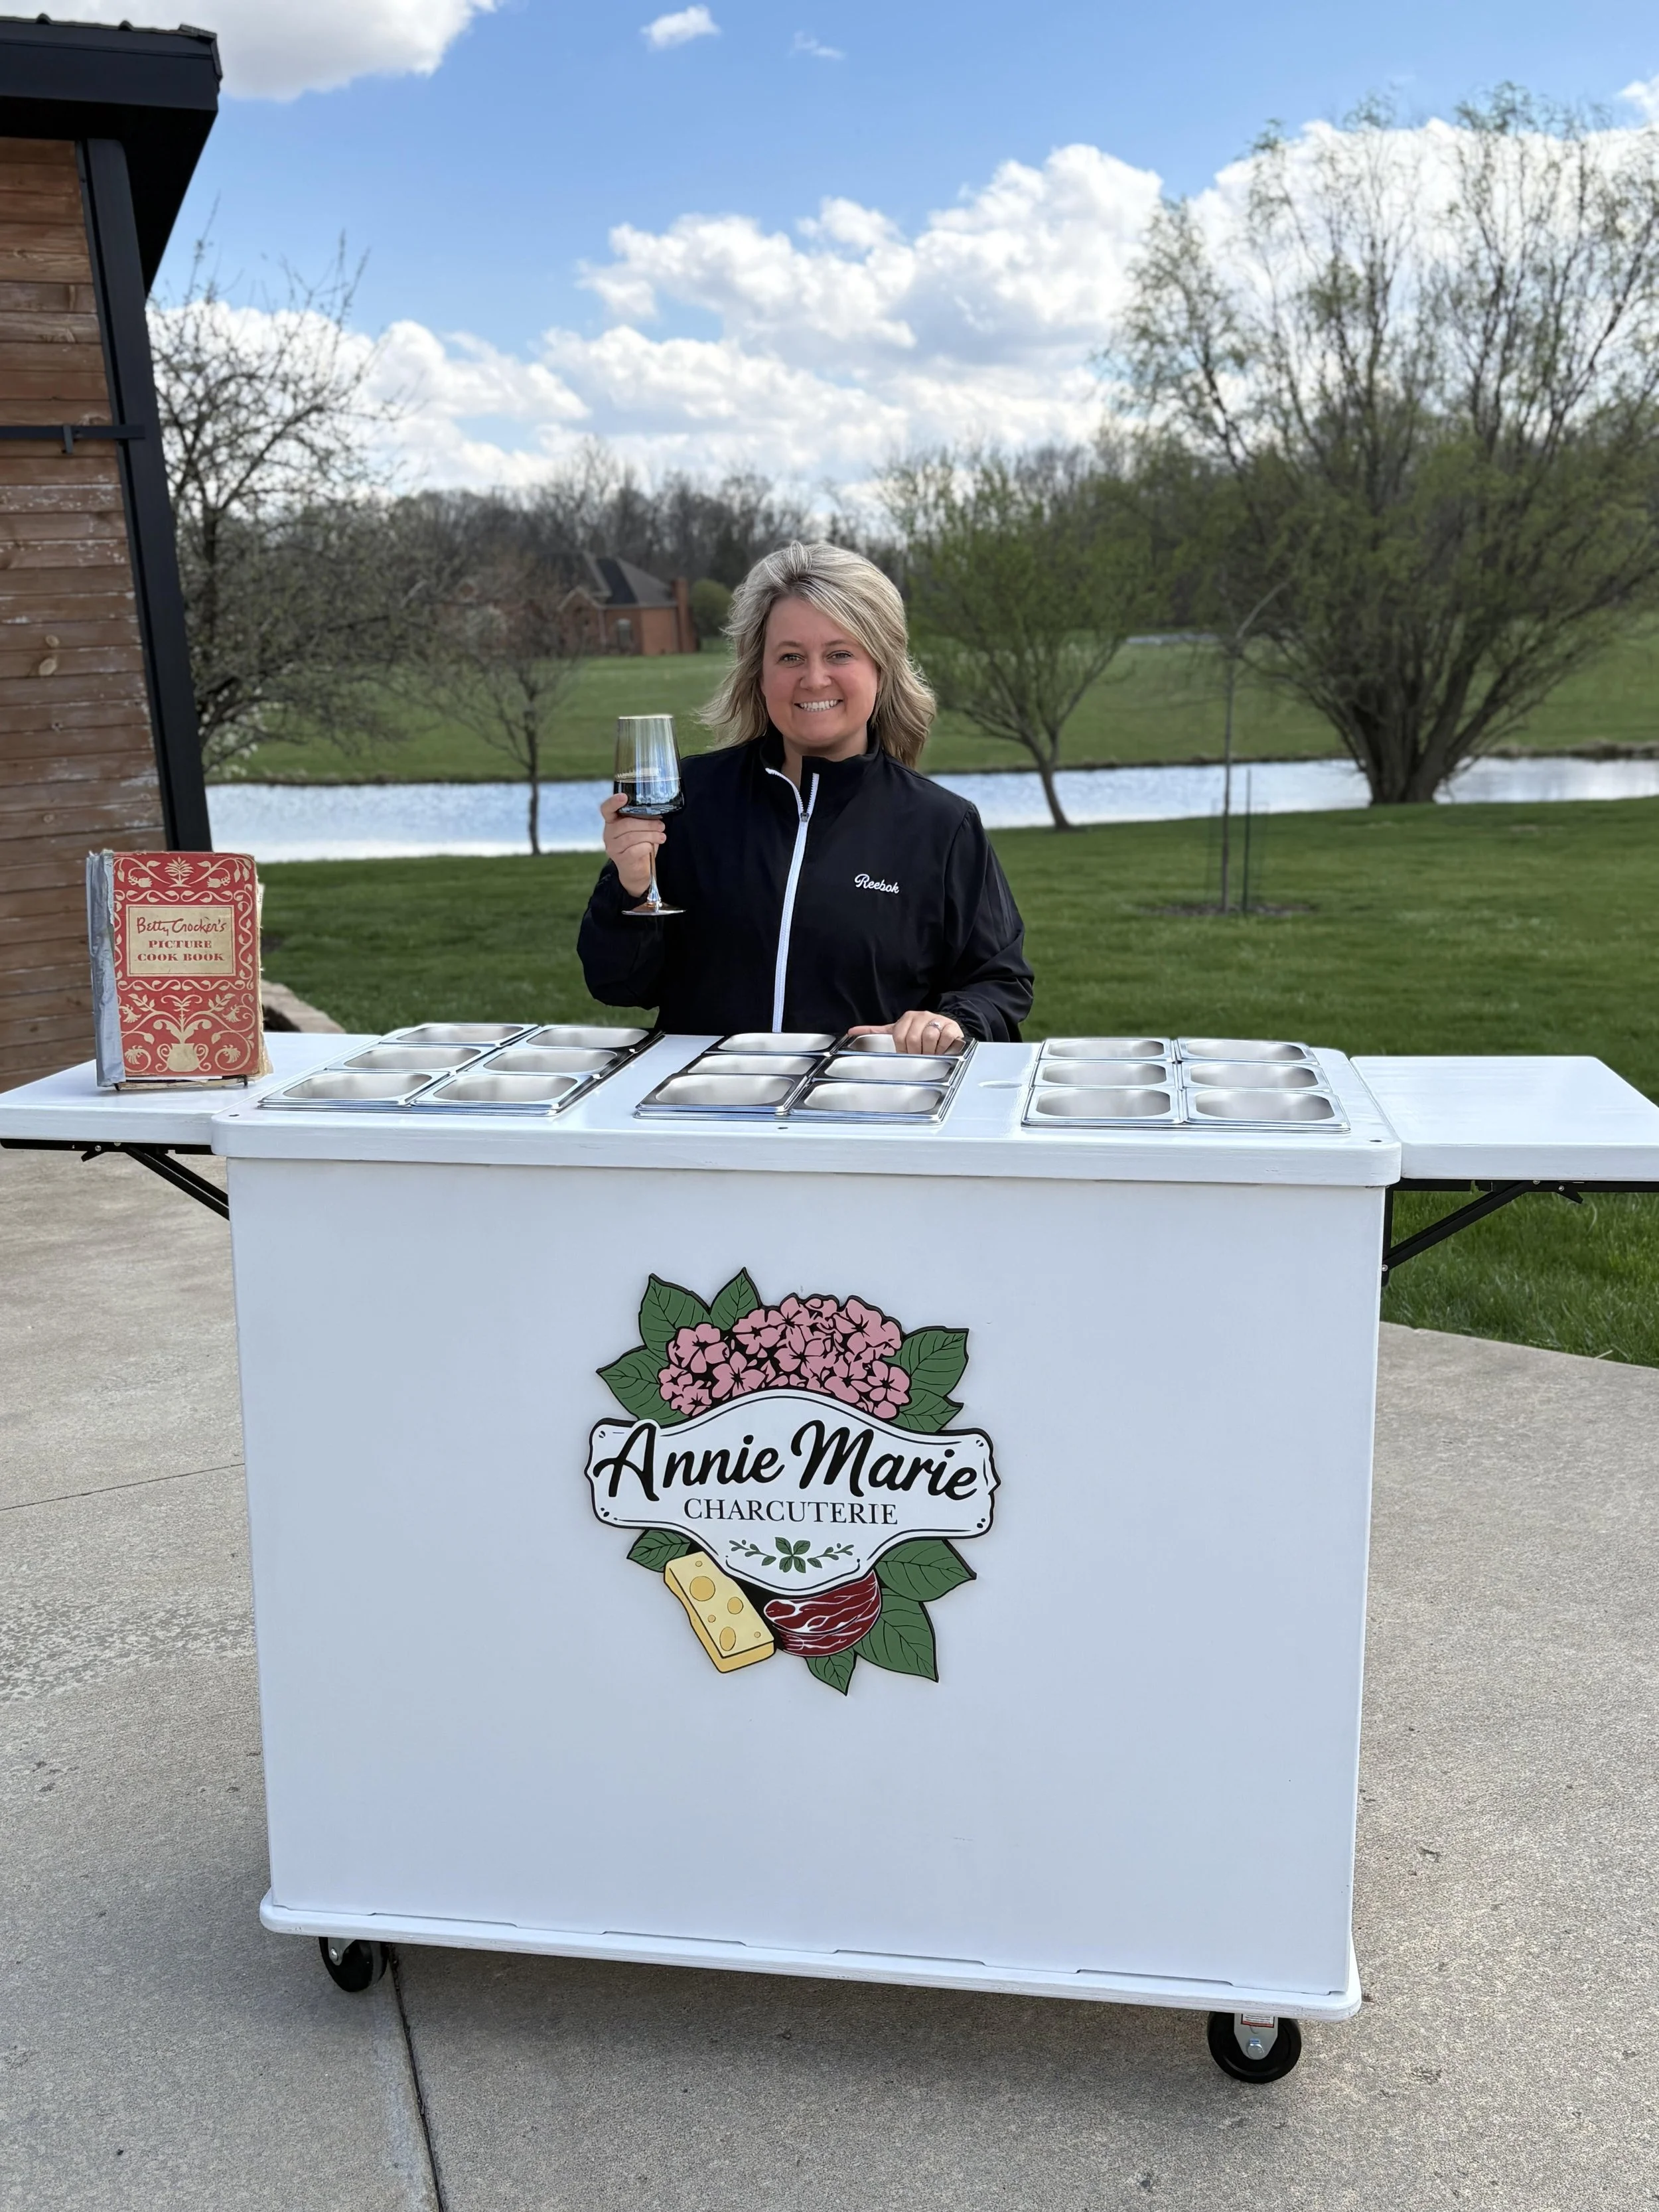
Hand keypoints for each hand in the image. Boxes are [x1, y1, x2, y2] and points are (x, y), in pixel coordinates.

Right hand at [601, 792, 665, 897]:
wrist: (636, 872)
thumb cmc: (639, 846)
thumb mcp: (640, 830)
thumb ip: (642, 820)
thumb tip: (657, 812)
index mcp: (612, 822)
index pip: (606, 809)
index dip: (613, 802)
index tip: (624, 797)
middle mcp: (609, 833)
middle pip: (626, 823)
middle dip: (647, 823)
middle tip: (661, 825)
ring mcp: (613, 847)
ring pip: (632, 837)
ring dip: (650, 835)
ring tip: (662, 836)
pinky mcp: (620, 859)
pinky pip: (635, 850)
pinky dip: (646, 847)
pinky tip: (652, 847)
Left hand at [848, 1011, 965, 1054]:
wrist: (946, 1029)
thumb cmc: (919, 1033)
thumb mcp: (898, 1032)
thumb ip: (876, 1032)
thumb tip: (851, 1032)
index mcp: (908, 1018)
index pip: (899, 1035)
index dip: (902, 1049)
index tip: (906, 1055)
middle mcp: (922, 1016)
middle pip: (913, 1038)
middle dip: (916, 1053)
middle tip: (919, 1057)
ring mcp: (938, 1020)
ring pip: (929, 1038)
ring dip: (929, 1051)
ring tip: (930, 1054)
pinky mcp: (952, 1028)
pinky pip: (944, 1039)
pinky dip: (942, 1048)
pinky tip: (941, 1050)